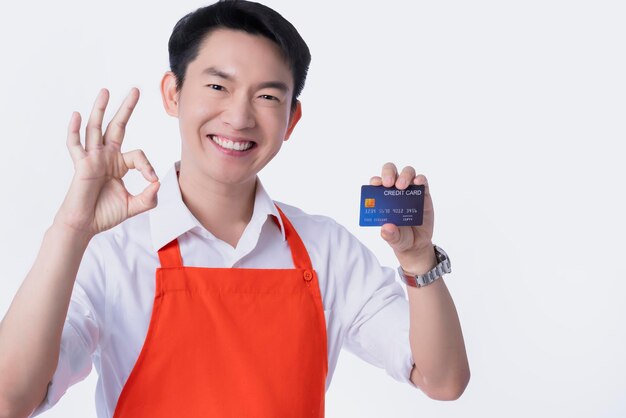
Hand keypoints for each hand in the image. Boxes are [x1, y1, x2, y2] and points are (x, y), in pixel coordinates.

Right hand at [54, 88, 159, 237]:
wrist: (85, 225)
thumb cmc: (105, 214)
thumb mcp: (134, 206)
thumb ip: (148, 198)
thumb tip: (157, 184)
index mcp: (118, 164)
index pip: (138, 155)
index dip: (147, 165)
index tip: (151, 180)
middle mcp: (105, 156)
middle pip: (117, 126)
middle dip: (126, 108)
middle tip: (136, 90)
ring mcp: (92, 158)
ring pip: (96, 128)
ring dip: (100, 109)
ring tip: (105, 91)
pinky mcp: (81, 165)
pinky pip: (75, 145)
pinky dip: (74, 130)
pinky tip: (76, 115)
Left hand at [370, 163, 435, 273]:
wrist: (417, 244)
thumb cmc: (400, 237)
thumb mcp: (393, 239)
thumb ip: (389, 235)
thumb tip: (386, 228)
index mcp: (382, 198)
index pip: (377, 183)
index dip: (375, 180)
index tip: (375, 184)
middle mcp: (395, 191)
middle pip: (391, 172)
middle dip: (389, 173)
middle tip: (389, 184)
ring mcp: (410, 191)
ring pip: (407, 173)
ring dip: (405, 175)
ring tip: (402, 186)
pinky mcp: (424, 194)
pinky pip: (423, 182)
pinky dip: (420, 179)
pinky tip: (418, 182)